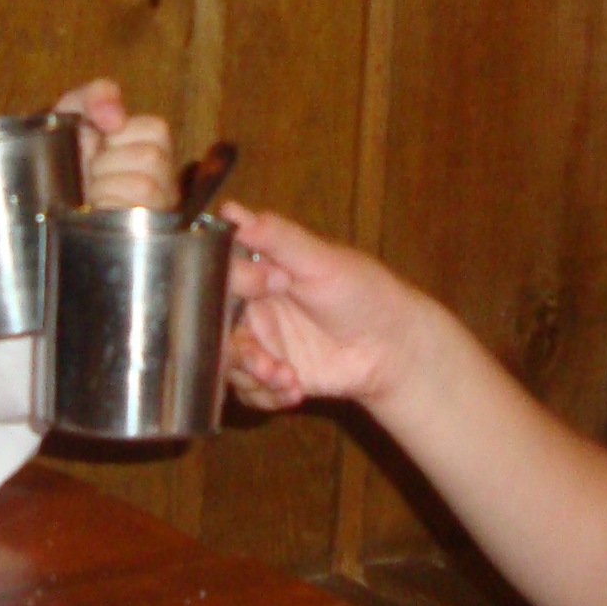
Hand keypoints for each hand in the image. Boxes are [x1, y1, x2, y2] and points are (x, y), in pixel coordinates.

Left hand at [53, 78, 175, 208]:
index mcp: (150, 147)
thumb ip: (95, 96)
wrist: (44, 207)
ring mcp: (159, 210)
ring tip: (92, 194)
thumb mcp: (72, 114)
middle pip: (152, 157)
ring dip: (105, 187)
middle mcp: (164, 179)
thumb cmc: (61, 160)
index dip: (119, 135)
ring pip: (144, 186)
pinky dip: (106, 207)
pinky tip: (97, 210)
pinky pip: (131, 212)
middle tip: (91, 174)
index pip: (156, 129)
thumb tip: (115, 116)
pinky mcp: (147, 233)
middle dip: (108, 163)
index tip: (97, 145)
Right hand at [222, 204, 446, 412]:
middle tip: (263, 357)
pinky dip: (267, 394)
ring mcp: (260, 342)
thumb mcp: (320, 260)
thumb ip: (276, 237)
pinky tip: (295, 389)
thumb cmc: (362, 292)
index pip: (218, 274)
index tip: (266, 286)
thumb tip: (231, 212)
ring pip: (227, 362)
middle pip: (213, 326)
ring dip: (252, 374)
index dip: (235, 283)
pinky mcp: (271, 375)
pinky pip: (248, 391)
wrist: (392, 347)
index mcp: (258, 270)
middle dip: (236, 345)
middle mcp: (252, 305)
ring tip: (286, 377)